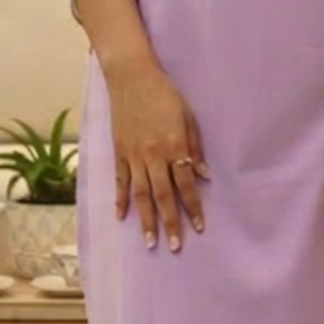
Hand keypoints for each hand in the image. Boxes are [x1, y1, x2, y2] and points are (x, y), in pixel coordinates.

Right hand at [104, 59, 209, 252]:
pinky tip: (122, 217)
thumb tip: (203, 176)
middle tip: (175, 246)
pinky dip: (121, 200)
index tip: (200, 227)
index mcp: (173, 145)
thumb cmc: (164, 94)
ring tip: (150, 242)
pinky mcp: (119, 151)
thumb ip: (195, 148)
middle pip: (163, 195)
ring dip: (146, 220)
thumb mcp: (188, 117)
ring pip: (140, 194)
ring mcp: (133, 155)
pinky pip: (121, 181)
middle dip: (170, 222)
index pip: (185, 184)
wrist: (131, 76)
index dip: (194, 207)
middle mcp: (153, 155)